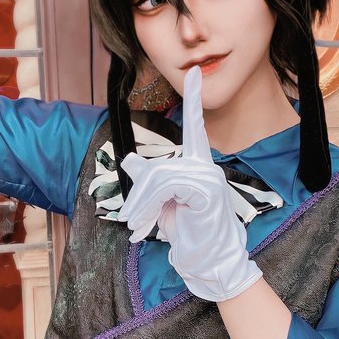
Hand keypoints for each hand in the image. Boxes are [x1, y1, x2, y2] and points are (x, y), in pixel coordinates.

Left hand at [119, 65, 262, 301]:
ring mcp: (209, 178)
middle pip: (159, 167)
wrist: (210, 265)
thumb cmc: (190, 236)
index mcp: (198, 167)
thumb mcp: (162, 206)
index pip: (195, 128)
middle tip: (128, 220)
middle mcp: (206, 168)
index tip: (194, 73)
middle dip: (139, 195)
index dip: (194, 101)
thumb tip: (130, 158)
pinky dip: (150, 207)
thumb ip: (149, 181)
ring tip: (136, 228)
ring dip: (141, 205)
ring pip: (160, 178)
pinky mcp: (206, 191)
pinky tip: (148, 227)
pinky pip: (167, 187)